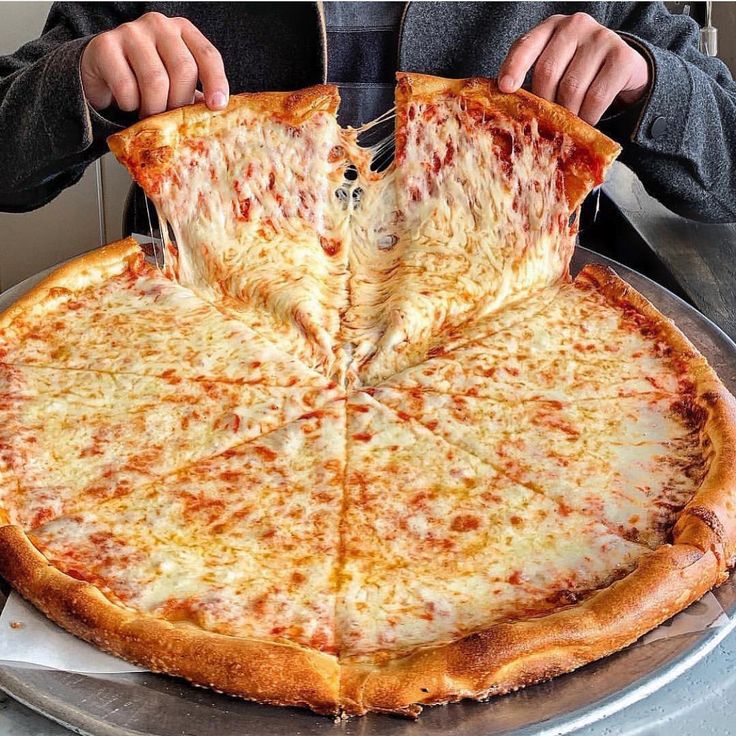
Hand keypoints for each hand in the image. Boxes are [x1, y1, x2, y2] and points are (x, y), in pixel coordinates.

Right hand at [81, 12, 228, 117]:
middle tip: (171, 118)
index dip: (216, 81)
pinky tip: (129, 103)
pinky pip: (127, 88)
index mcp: (183, 31)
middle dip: (179, 102)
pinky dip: (130, 105)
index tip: (217, 106)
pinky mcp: (105, 45)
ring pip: (156, 81)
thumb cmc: (146, 79)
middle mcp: (159, 25)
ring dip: (154, 108)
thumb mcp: (175, 81)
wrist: (102, 71)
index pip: (208, 55)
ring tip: (149, 115)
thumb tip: (216, 118)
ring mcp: (131, 31)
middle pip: (183, 69)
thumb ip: (195, 93)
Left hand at [498, 13, 648, 124]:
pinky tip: (587, 120)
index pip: (526, 45)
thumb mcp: (553, 68)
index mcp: (551, 27)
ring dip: (567, 114)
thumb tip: (508, 107)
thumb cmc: (577, 71)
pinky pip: (596, 97)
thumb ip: (532, 78)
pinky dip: (588, 116)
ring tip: (569, 122)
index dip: (514, 67)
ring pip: (571, 88)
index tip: (505, 88)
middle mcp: (576, 25)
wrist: (623, 69)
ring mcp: (601, 37)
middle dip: (545, 103)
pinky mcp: (622, 57)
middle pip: (547, 72)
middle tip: (549, 119)